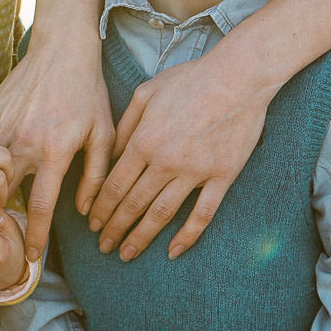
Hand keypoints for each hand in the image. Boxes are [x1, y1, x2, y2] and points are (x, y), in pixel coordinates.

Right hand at [0, 30, 111, 262]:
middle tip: (4, 240)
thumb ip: (96, 176)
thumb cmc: (88, 92)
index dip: (35, 236)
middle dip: (2, 220)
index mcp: (55, 151)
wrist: (62, 49)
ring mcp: (4, 126)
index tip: (30, 257)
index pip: (41, 206)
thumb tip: (86, 211)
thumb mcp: (103, 134)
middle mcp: (25, 142)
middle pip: (4, 194)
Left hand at [89, 47, 268, 260]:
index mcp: (144, 141)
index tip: (92, 224)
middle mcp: (165, 161)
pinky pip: (203, 214)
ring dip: (141, 237)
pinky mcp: (222, 176)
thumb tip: (109, 156)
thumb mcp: (146, 94)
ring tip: (126, 254)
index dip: (101, 208)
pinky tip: (173, 251)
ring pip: (162, 214)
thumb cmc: (189, 80)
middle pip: (133, 204)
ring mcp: (195, 171)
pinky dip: (187, 236)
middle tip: (103, 246)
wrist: (237, 77)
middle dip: (114, 228)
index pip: (114, 185)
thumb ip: (125, 126)